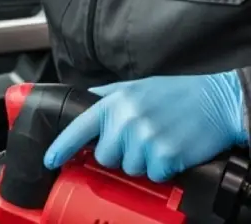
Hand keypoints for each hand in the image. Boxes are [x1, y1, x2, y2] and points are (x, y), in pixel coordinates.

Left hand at [43, 72, 247, 182]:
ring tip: (157, 140)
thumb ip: (106, 96)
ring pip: (130, 168)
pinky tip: (170, 150)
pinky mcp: (165, 155)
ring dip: (143, 161)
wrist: (214, 101)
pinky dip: (162, 169)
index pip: (79, 127)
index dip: (62, 147)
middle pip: (105, 156)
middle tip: (138, 139)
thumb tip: (85, 103)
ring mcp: (145, 138)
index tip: (50, 159)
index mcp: (114, 102)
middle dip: (119, 154)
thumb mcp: (134, 87)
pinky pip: (153, 175)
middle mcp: (125, 119)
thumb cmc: (174, 93)